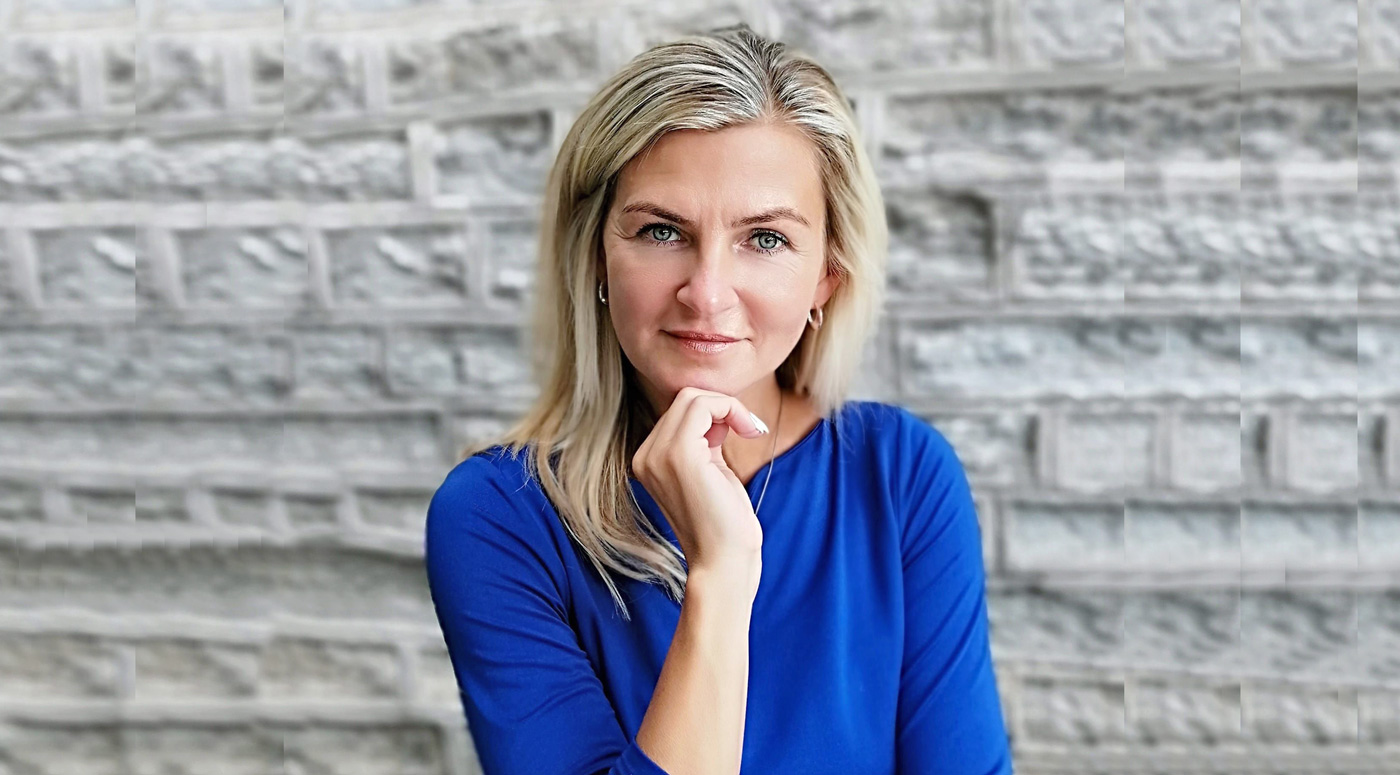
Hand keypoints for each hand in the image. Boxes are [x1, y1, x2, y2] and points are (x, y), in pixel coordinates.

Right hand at [630, 386, 769, 575]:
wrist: (723, 564)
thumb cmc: (724, 524)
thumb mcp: (710, 471)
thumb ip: (705, 441)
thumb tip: (716, 410)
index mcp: (648, 460)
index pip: (679, 411)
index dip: (715, 413)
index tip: (741, 432)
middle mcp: (645, 456)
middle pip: (684, 398)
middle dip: (722, 406)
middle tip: (748, 431)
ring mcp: (657, 455)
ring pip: (693, 397)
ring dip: (729, 407)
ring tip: (749, 431)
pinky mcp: (678, 455)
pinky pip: (703, 406)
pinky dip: (732, 409)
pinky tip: (750, 430)